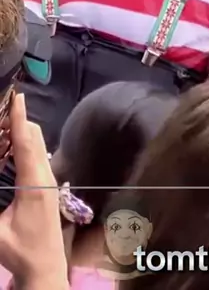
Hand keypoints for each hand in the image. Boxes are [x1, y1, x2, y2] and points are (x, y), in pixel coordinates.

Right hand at [0, 94, 67, 289]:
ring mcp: (49, 180)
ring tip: (0, 130)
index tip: (16, 96)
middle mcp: (45, 176)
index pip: (26, 143)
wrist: (45, 267)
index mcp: (34, 184)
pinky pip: (35, 156)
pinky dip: (22, 147)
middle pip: (33, 138)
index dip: (19, 118)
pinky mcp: (47, 186)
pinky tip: (7, 152)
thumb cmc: (20, 250)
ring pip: (36, 146)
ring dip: (19, 134)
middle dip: (16, 122)